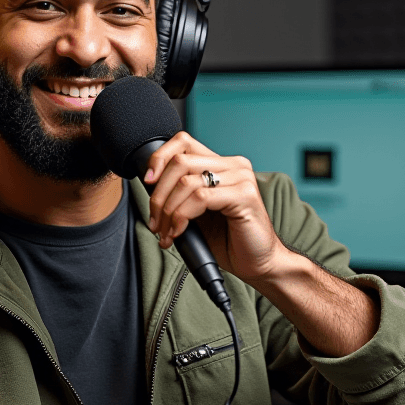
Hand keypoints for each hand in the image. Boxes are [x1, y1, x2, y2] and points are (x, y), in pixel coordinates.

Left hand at [145, 132, 283, 284]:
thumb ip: (180, 194)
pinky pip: (200, 198)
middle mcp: (233, 166)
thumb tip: (150, 186)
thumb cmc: (228, 239)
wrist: (257, 263)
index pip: (183, 142)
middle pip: (180, 162)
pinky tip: (179, 232)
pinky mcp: (245, 195)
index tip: (148, 182)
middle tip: (155, 221)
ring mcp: (241, 178)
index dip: (159, 158)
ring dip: (168, 211)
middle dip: (158, 195)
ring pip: (186, 182)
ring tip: (165, 232)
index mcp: (221, 164)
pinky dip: (182, 217)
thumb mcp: (197, 212)